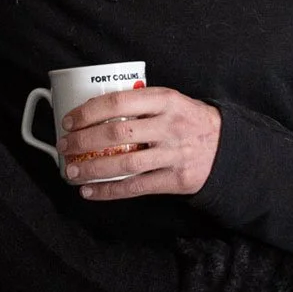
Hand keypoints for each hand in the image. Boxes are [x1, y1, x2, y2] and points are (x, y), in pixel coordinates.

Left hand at [59, 87, 220, 199]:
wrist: (227, 147)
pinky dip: (109, 191)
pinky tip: (89, 191)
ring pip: (124, 164)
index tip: (69, 120)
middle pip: (117, 134)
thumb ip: (140, 103)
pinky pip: (136, 187)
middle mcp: (170, 126)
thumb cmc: (190, 121)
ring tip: (72, 170)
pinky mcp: (176, 179)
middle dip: (83, 141)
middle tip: (65, 145)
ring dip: (92, 169)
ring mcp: (174, 154)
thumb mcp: (172, 101)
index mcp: (166, 100)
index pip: (119, 101)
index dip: (89, 112)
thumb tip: (93, 110)